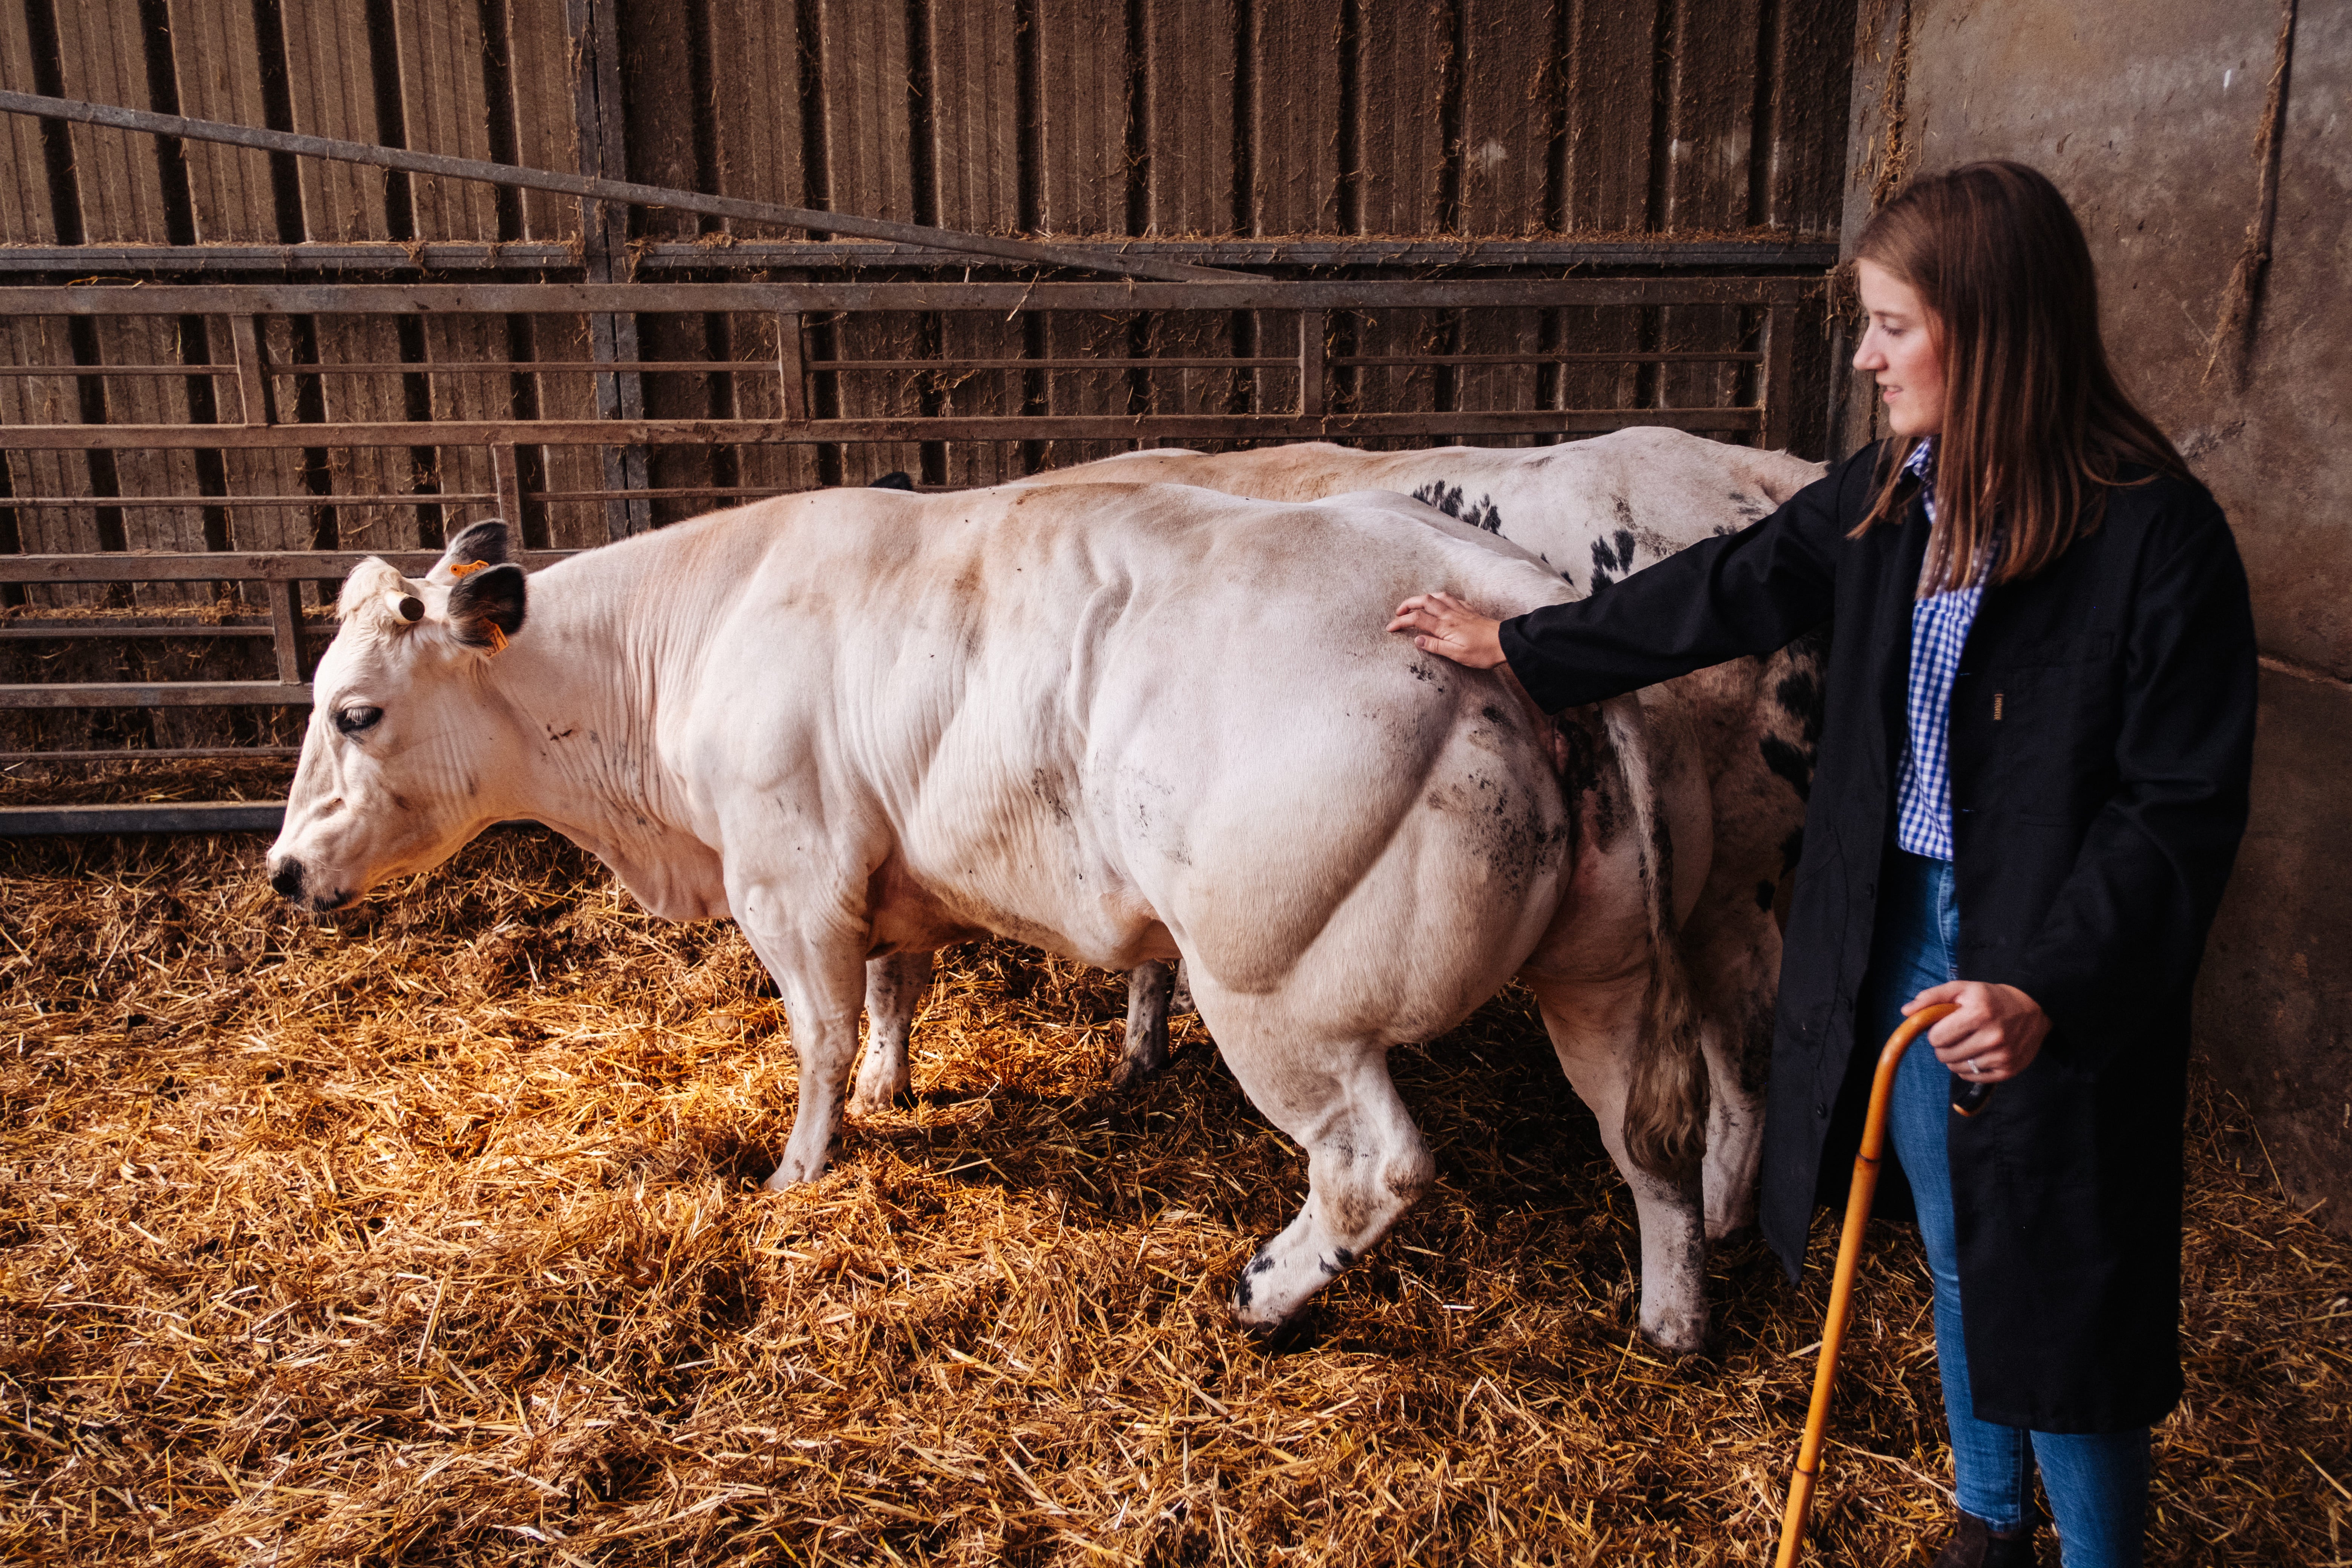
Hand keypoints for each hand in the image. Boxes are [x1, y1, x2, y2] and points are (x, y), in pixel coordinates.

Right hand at [1386, 591, 1506, 669]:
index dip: (1401, 621)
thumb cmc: (1483, 652)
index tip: (1390, 627)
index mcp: (1444, 627)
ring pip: (1437, 596)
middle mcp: (1450, 615)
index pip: (1416, 619)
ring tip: (1416, 604)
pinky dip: (1441, 598)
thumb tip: (1416, 640)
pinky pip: (1452, 598)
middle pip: (1424, 601)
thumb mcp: (1456, 654)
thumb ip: (1435, 646)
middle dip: (1408, 604)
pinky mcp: (1470, 610)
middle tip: (1398, 611)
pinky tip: (1441, 602)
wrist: (1505, 642)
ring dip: (1423, 597)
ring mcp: (1461, 610)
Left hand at [1905, 980, 2049, 1082]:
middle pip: (1944, 1055)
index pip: (1937, 1038)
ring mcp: (2003, 1056)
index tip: (1945, 1026)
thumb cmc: (1991, 999)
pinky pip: (1972, 1077)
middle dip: (1943, 1046)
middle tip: (1955, 1035)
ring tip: (1967, 1043)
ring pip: (1956, 1068)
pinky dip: (1969, 1068)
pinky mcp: (2009, 1070)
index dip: (1936, 1032)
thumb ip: (1932, 998)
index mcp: (1980, 1013)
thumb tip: (1905, 1011)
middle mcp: (1994, 1036)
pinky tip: (1978, 1053)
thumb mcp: (1962, 989)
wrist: (2034, 1010)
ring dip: (1955, 1057)